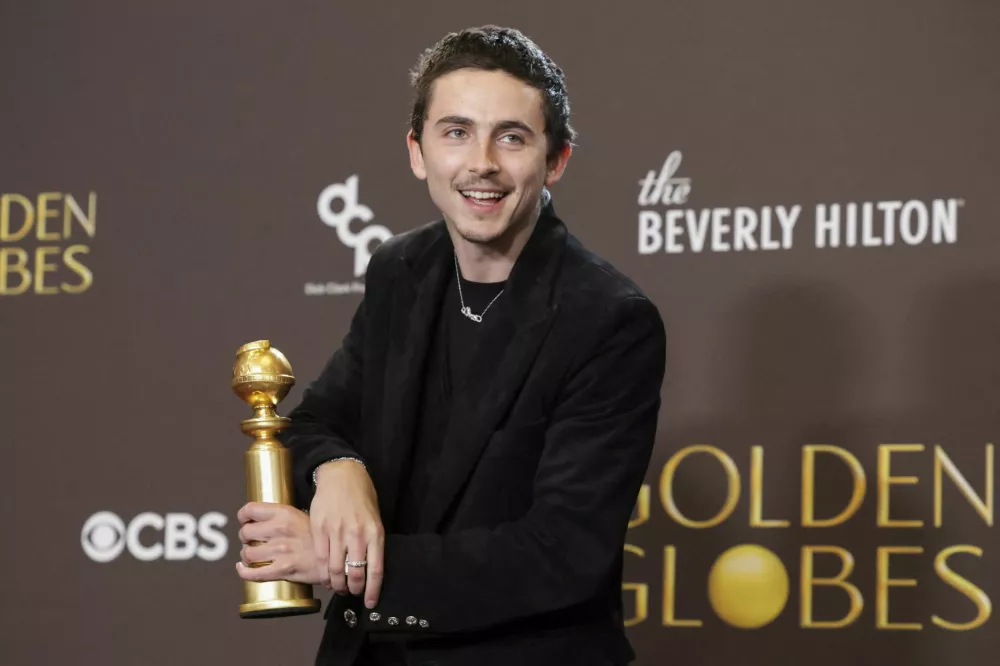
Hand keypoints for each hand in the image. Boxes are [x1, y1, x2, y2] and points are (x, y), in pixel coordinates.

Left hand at [235, 502, 321, 584]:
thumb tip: (262, 521)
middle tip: (252, 542)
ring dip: (247, 556)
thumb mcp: (302, 517)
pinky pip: (253, 573)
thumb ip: (282, 517)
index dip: (243, 516)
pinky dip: (244, 572)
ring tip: (253, 556)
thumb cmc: (319, 538)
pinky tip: (243, 568)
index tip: (245, 521)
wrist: (338, 557)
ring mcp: (281, 551)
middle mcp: (280, 530)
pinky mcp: (283, 570)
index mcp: (284, 513)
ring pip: (247, 554)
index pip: (250, 510)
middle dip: (245, 538)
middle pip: (245, 533)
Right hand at [311, 460, 384, 607]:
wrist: (342, 475)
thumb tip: (370, 568)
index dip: (372, 590)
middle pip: (354, 573)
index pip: (376, 570)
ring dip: (336, 584)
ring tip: (338, 588)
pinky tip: (325, 577)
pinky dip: (322, 573)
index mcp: (375, 533)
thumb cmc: (362, 497)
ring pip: (334, 570)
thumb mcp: (375, 518)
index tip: (369, 602)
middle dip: (353, 590)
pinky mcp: (319, 528)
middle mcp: (356, 534)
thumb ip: (373, 542)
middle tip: (351, 593)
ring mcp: (336, 532)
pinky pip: (319, 558)